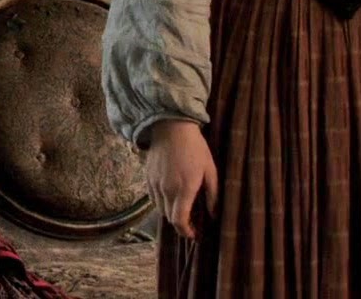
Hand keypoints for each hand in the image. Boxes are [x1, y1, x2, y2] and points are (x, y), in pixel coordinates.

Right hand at [145, 119, 217, 240]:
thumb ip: (212, 194)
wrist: (172, 125)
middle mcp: (167, 189)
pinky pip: (153, 197)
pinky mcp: (148, 177)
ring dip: (170, 211)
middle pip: (169, 217)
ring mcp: (155, 183)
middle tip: (190, 219)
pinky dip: (161, 201)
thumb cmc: (195, 147)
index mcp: (184, 188)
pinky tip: (170, 193)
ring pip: (160, 208)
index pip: (179, 221)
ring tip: (180, 205)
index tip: (193, 234)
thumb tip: (213, 214)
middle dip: (180, 223)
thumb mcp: (210, 169)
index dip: (186, 232)